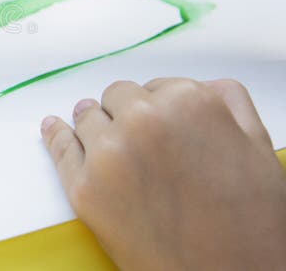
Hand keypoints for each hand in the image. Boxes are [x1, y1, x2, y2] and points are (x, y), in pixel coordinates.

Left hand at [41, 78, 285, 270]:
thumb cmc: (249, 224)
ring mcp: (108, 154)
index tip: (162, 125)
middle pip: (118, 97)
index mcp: (188, 103)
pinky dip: (56, 135)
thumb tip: (201, 86)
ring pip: (88, 117)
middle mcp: (143, 121)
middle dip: (128, 114)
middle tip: (144, 144)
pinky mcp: (84, 188)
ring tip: (109, 142)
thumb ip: (227, 102)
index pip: (156, 86)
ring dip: (98, 125)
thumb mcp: (257, 147)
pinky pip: (60, 147)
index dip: (160, 108)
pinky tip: (53, 127)